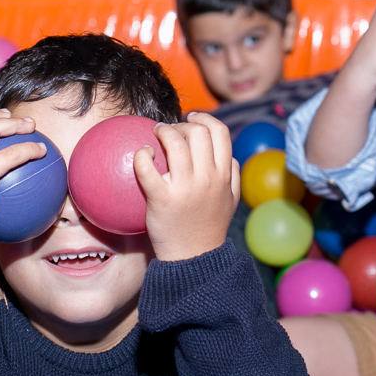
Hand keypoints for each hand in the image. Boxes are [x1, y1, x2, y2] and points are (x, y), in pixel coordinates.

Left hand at [133, 112, 239, 261]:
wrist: (193, 258)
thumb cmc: (209, 227)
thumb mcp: (230, 201)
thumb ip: (232, 175)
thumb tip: (228, 155)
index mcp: (223, 175)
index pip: (219, 132)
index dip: (204, 118)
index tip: (191, 117)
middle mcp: (207, 178)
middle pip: (197, 131)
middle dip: (181, 124)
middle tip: (169, 131)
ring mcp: (185, 187)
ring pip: (175, 141)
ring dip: (163, 131)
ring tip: (155, 136)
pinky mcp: (162, 198)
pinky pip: (148, 167)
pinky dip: (143, 154)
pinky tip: (143, 154)